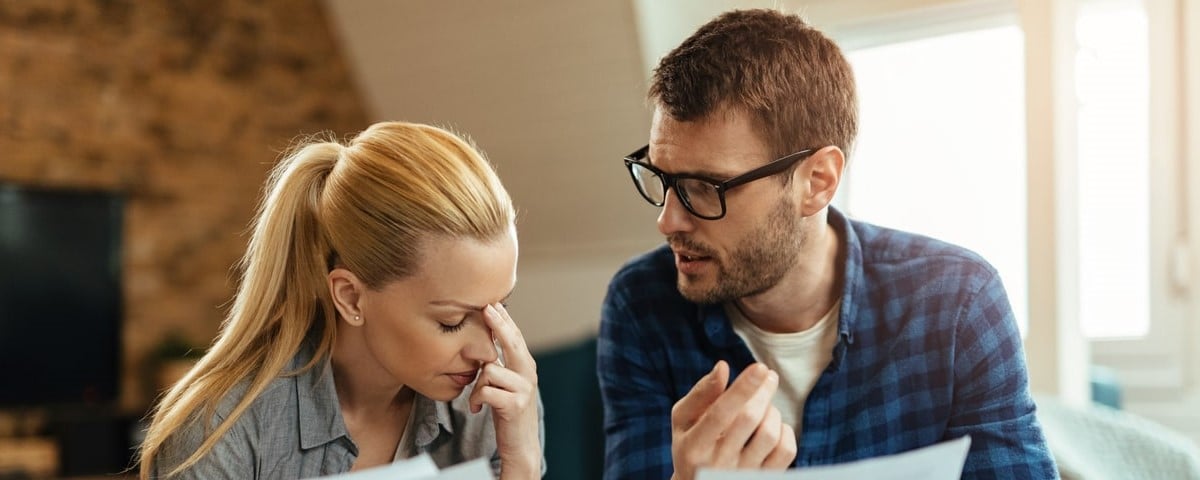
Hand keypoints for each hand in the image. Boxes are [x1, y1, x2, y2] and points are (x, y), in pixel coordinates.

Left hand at [469, 303, 539, 478]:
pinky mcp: (514, 405)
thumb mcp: (507, 383)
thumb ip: (502, 363)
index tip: (493, 302)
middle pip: (511, 342)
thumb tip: (489, 339)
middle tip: (486, 307)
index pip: (515, 337)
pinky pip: (485, 391)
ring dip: (477, 384)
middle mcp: (529, 373)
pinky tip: (477, 409)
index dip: (504, 319)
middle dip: (498, 324)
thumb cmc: (508, 410)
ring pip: (489, 370)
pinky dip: (476, 399)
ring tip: (477, 398)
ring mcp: (523, 389)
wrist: (521, 444)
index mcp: (526, 366)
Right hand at [669, 362, 796, 479]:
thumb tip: (723, 367)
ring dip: (772, 410)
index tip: (760, 367)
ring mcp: (742, 475)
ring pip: (770, 433)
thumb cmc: (692, 446)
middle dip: (763, 391)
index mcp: (694, 446)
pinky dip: (785, 431)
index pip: (720, 413)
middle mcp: (717, 465)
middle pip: (749, 419)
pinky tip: (773, 426)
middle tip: (769, 376)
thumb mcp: (684, 421)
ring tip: (765, 405)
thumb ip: (701, 394)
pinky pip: (786, 451)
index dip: (742, 388)